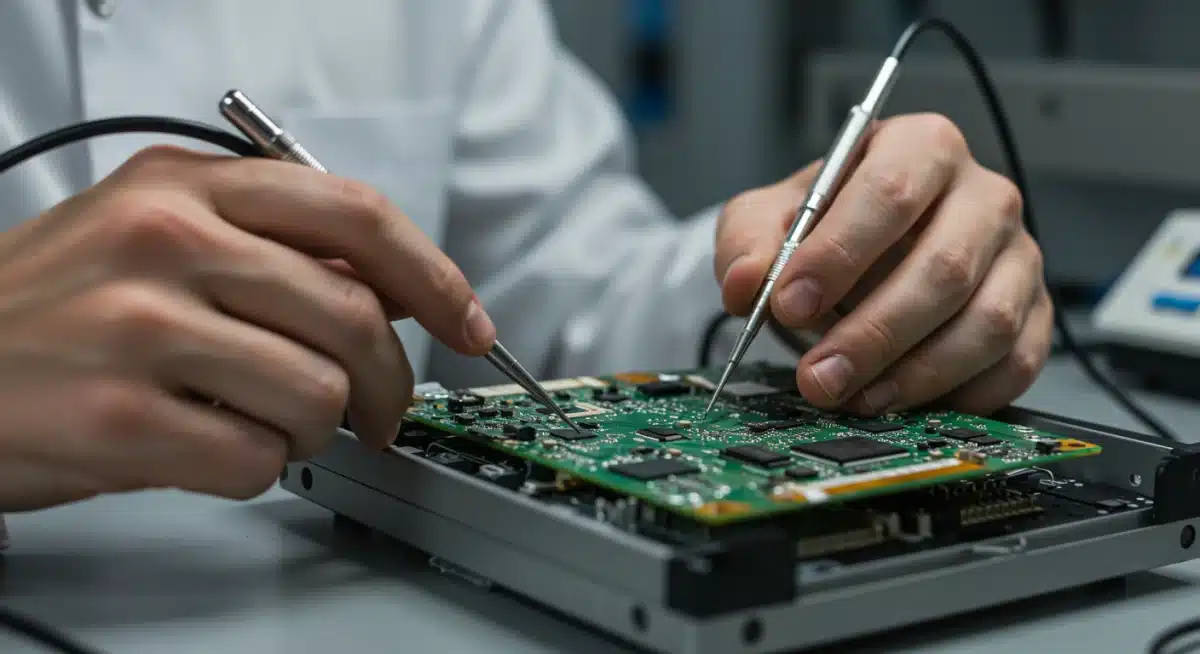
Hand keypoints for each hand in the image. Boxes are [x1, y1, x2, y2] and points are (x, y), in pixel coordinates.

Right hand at [0, 145, 495, 510]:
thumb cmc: (57, 305)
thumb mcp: (159, 234)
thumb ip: (277, 247)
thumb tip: (397, 288)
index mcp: (187, 185)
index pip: (357, 214)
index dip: (435, 276)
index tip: (469, 323)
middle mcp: (166, 240)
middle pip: (354, 316)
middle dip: (390, 382)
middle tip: (380, 412)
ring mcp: (140, 327)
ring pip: (319, 395)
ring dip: (316, 430)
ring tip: (266, 424)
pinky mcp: (121, 419)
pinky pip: (260, 458)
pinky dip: (259, 468)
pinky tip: (213, 448)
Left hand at [716, 113, 1049, 415]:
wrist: (858, 251)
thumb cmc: (820, 226)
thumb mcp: (766, 219)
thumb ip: (748, 244)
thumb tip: (746, 283)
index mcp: (919, 147)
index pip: (889, 194)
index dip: (839, 255)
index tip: (790, 304)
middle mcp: (981, 195)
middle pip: (944, 268)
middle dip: (873, 334)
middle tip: (818, 375)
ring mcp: (1016, 255)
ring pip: (986, 323)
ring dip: (914, 374)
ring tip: (854, 396)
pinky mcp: (1033, 311)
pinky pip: (1015, 362)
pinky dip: (961, 394)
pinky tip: (907, 401)